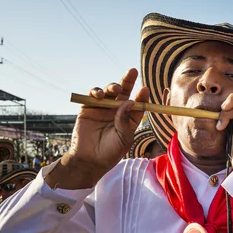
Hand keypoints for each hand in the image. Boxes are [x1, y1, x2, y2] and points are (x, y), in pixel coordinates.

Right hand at [47, 68, 149, 188]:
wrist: (89, 160)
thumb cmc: (110, 152)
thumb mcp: (123, 138)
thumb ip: (125, 120)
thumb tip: (129, 101)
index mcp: (129, 119)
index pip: (137, 104)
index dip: (142, 96)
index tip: (145, 89)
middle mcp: (117, 111)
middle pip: (124, 92)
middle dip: (128, 81)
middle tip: (133, 72)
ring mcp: (102, 108)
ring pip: (109, 91)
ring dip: (113, 86)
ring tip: (115, 89)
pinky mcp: (88, 108)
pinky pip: (93, 95)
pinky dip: (96, 92)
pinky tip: (100, 95)